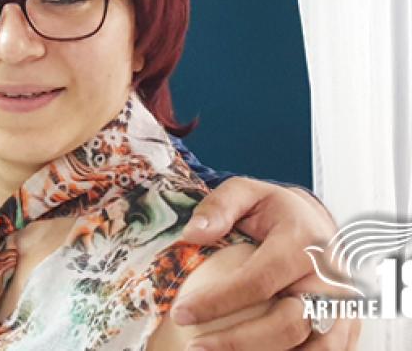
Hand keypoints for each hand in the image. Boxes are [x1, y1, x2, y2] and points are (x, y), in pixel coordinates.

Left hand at [171, 177, 357, 349]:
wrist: (317, 224)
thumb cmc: (274, 211)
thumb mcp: (246, 192)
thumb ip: (219, 206)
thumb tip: (192, 233)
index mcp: (303, 243)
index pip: (257, 282)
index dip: (217, 302)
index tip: (180, 313)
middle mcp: (331, 278)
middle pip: (287, 324)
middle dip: (237, 342)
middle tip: (195, 347)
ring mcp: (345, 305)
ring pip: (314, 349)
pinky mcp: (349, 325)